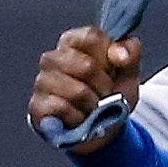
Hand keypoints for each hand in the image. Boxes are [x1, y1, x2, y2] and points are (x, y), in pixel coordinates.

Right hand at [28, 27, 142, 152]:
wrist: (102, 129)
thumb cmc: (111, 94)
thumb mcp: (129, 71)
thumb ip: (130, 52)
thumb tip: (119, 54)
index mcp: (73, 41)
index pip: (92, 37)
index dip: (109, 58)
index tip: (111, 69)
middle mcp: (52, 58)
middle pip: (86, 66)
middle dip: (104, 86)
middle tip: (105, 93)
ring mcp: (42, 81)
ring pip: (77, 91)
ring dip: (93, 105)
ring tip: (92, 107)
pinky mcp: (37, 105)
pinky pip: (63, 110)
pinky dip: (78, 118)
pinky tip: (78, 118)